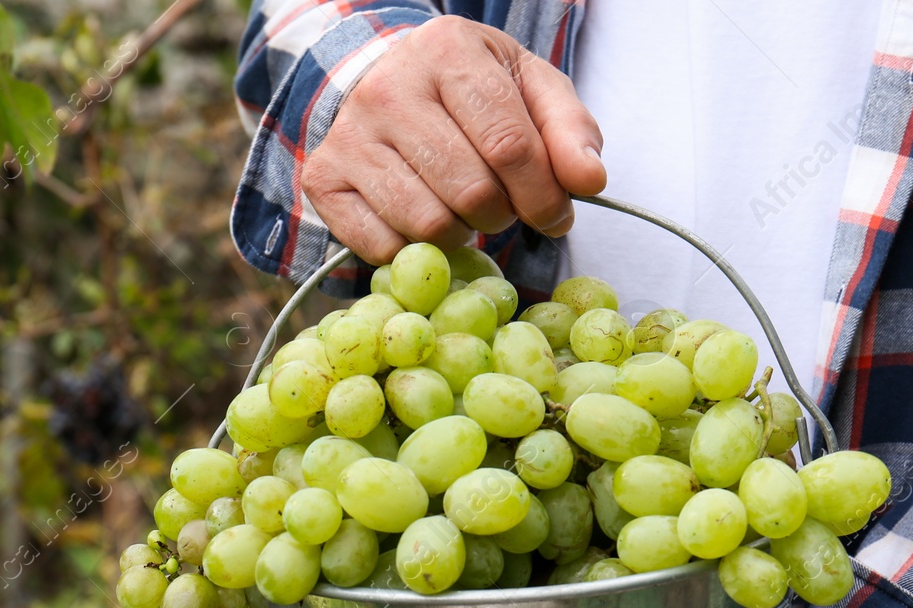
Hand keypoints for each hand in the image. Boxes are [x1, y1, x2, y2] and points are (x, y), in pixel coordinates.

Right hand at [302, 15, 606, 263]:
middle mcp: (388, 88)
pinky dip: (415, 251)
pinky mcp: (323, 179)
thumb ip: (569, 130)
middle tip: (503, 209)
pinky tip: (424, 222)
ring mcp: (349, 136)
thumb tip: (589, 182)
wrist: (385, 81)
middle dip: (503, 215)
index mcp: (447, 50)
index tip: (556, 216)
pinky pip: (382, 247)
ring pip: (427, 225)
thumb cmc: (469, 91)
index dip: (543, 195)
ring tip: (465, 212)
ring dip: (461, 236)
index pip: (509, 145)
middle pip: (471, 191)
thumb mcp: (528, 88)